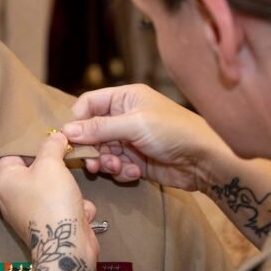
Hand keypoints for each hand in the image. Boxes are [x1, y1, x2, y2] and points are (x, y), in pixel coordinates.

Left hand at [0, 131, 98, 260]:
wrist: (67, 247)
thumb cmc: (52, 199)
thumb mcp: (51, 163)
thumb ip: (52, 145)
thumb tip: (56, 136)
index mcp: (4, 182)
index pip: (12, 153)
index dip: (32, 144)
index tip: (50, 137)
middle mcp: (12, 198)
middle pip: (35, 170)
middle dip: (56, 167)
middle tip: (68, 155)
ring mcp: (30, 213)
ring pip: (53, 188)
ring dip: (70, 188)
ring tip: (75, 191)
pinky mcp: (48, 225)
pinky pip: (62, 205)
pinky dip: (74, 207)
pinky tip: (79, 211)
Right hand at [61, 84, 235, 193]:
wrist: (204, 160)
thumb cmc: (174, 131)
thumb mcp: (134, 125)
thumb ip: (99, 128)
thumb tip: (67, 130)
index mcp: (125, 98)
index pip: (89, 103)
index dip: (78, 120)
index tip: (73, 139)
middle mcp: (125, 117)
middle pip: (92, 132)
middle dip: (93, 148)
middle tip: (94, 163)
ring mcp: (130, 140)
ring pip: (102, 152)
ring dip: (107, 163)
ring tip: (119, 167)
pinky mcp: (136, 160)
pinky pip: (116, 166)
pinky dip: (121, 172)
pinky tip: (135, 173)